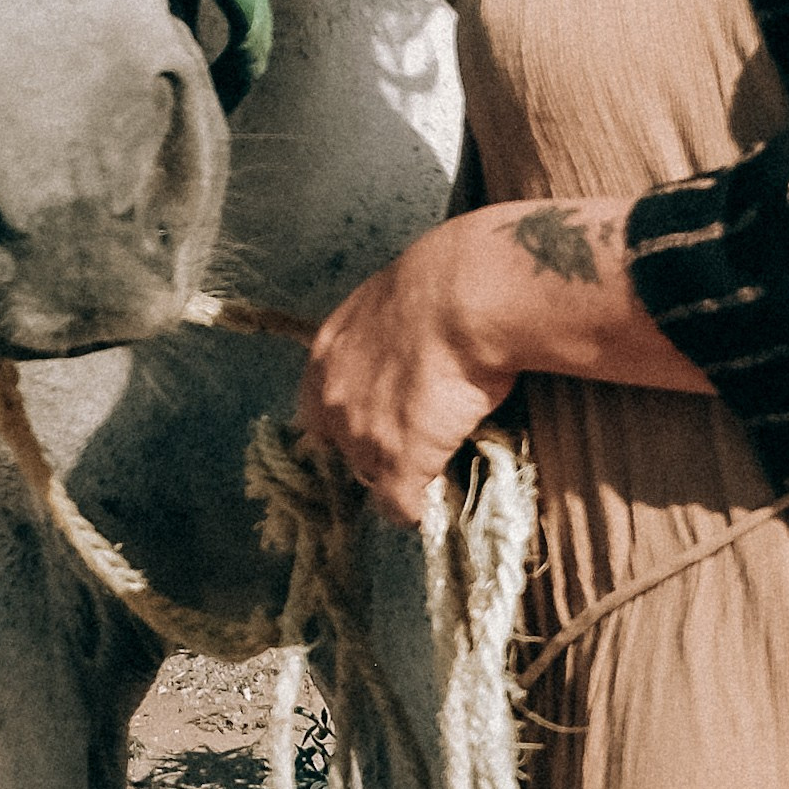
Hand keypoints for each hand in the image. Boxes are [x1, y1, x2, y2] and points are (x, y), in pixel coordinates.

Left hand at [296, 197, 708, 525]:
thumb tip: (403, 343)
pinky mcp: (399, 464)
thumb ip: (382, 333)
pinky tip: (439, 498)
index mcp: (327, 353)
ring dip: (399, 475)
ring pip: (371, 478)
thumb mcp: (395, 299)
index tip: (376, 419)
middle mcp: (333, 398)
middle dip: (372, 448)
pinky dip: (420, 509)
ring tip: (434, 460)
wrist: (471, 295)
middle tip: (413, 437)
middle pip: (342, 447)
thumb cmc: (446, 279)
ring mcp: (363, 436)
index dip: (348, 418)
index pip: (317, 407)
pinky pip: (402, 508)